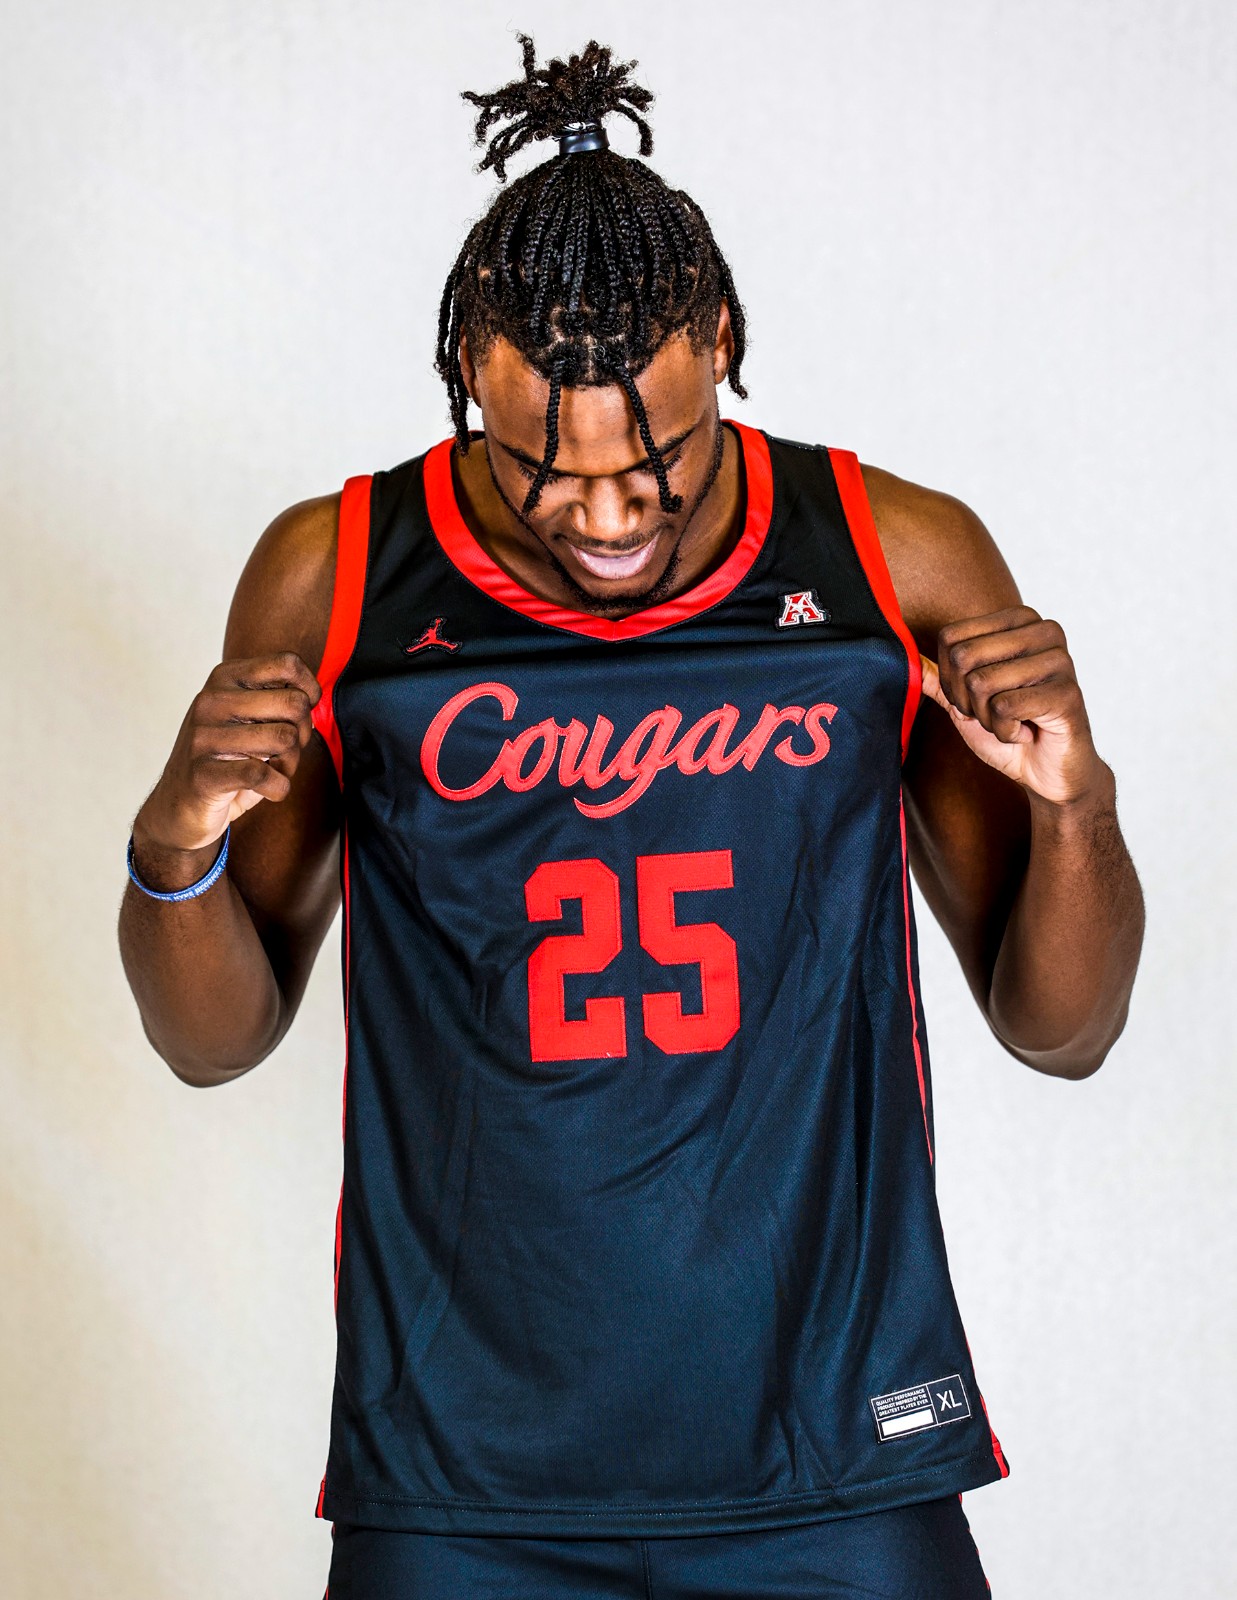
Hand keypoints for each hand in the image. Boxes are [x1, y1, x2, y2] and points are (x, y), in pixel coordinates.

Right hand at [132, 653, 321, 869]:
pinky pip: (264, 774)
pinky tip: (269, 790)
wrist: (178, 806)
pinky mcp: (204, 774)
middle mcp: (211, 700)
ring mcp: (204, 736)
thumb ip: (277, 699)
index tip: (303, 712)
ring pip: (285, 738)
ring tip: (273, 770)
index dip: (309, 689)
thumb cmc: (226, 759)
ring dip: (290, 764)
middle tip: (285, 750)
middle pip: (294, 703)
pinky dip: (279, 788)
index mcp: (225, 679)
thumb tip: (314, 695)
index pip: (287, 663)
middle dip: (303, 733)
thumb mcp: (248, 718)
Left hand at [919, 607, 1110, 807]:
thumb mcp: (965, 702)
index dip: (950, 679)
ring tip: (1016, 722)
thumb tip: (902, 656)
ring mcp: (1060, 659)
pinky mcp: (1068, 692)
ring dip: (988, 719)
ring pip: (982, 683)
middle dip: (968, 700)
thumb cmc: (1010, 730)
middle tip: (998, 714)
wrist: (1049, 772)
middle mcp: (1044, 630)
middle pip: (963, 657)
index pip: (951, 637)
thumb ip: (939, 678)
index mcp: (1019, 620)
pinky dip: (1006, 732)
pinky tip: (1028, 732)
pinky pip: (1005, 707)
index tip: (979, 698)